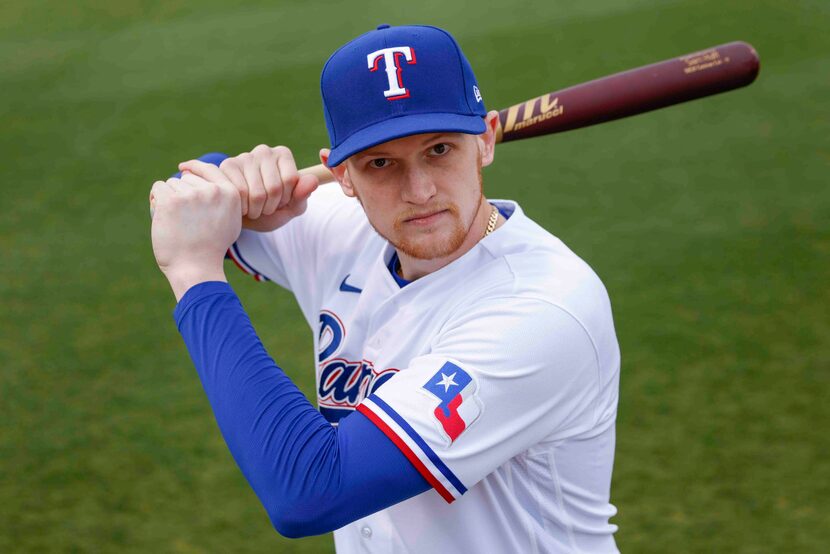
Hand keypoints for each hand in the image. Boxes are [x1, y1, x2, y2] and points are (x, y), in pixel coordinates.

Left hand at [150, 172, 240, 299]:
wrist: (196, 268)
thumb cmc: (211, 250)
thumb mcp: (230, 223)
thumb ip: (224, 202)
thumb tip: (212, 185)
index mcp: (230, 194)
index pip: (209, 169)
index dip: (194, 167)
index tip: (184, 167)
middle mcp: (212, 191)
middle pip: (187, 177)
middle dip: (181, 192)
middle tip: (183, 216)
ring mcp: (191, 195)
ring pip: (172, 184)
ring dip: (169, 198)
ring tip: (176, 222)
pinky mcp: (171, 201)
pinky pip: (158, 188)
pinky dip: (156, 199)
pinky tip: (161, 214)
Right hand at [178, 145, 318, 231]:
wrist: (241, 217)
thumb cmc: (269, 210)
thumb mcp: (291, 207)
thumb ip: (302, 196)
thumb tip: (313, 181)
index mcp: (283, 155)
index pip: (291, 180)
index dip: (287, 199)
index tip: (281, 201)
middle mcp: (264, 150)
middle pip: (274, 187)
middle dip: (271, 206)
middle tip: (265, 207)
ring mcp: (244, 157)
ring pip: (256, 193)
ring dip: (256, 210)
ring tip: (254, 207)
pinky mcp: (226, 166)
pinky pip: (239, 193)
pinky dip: (243, 207)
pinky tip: (241, 205)